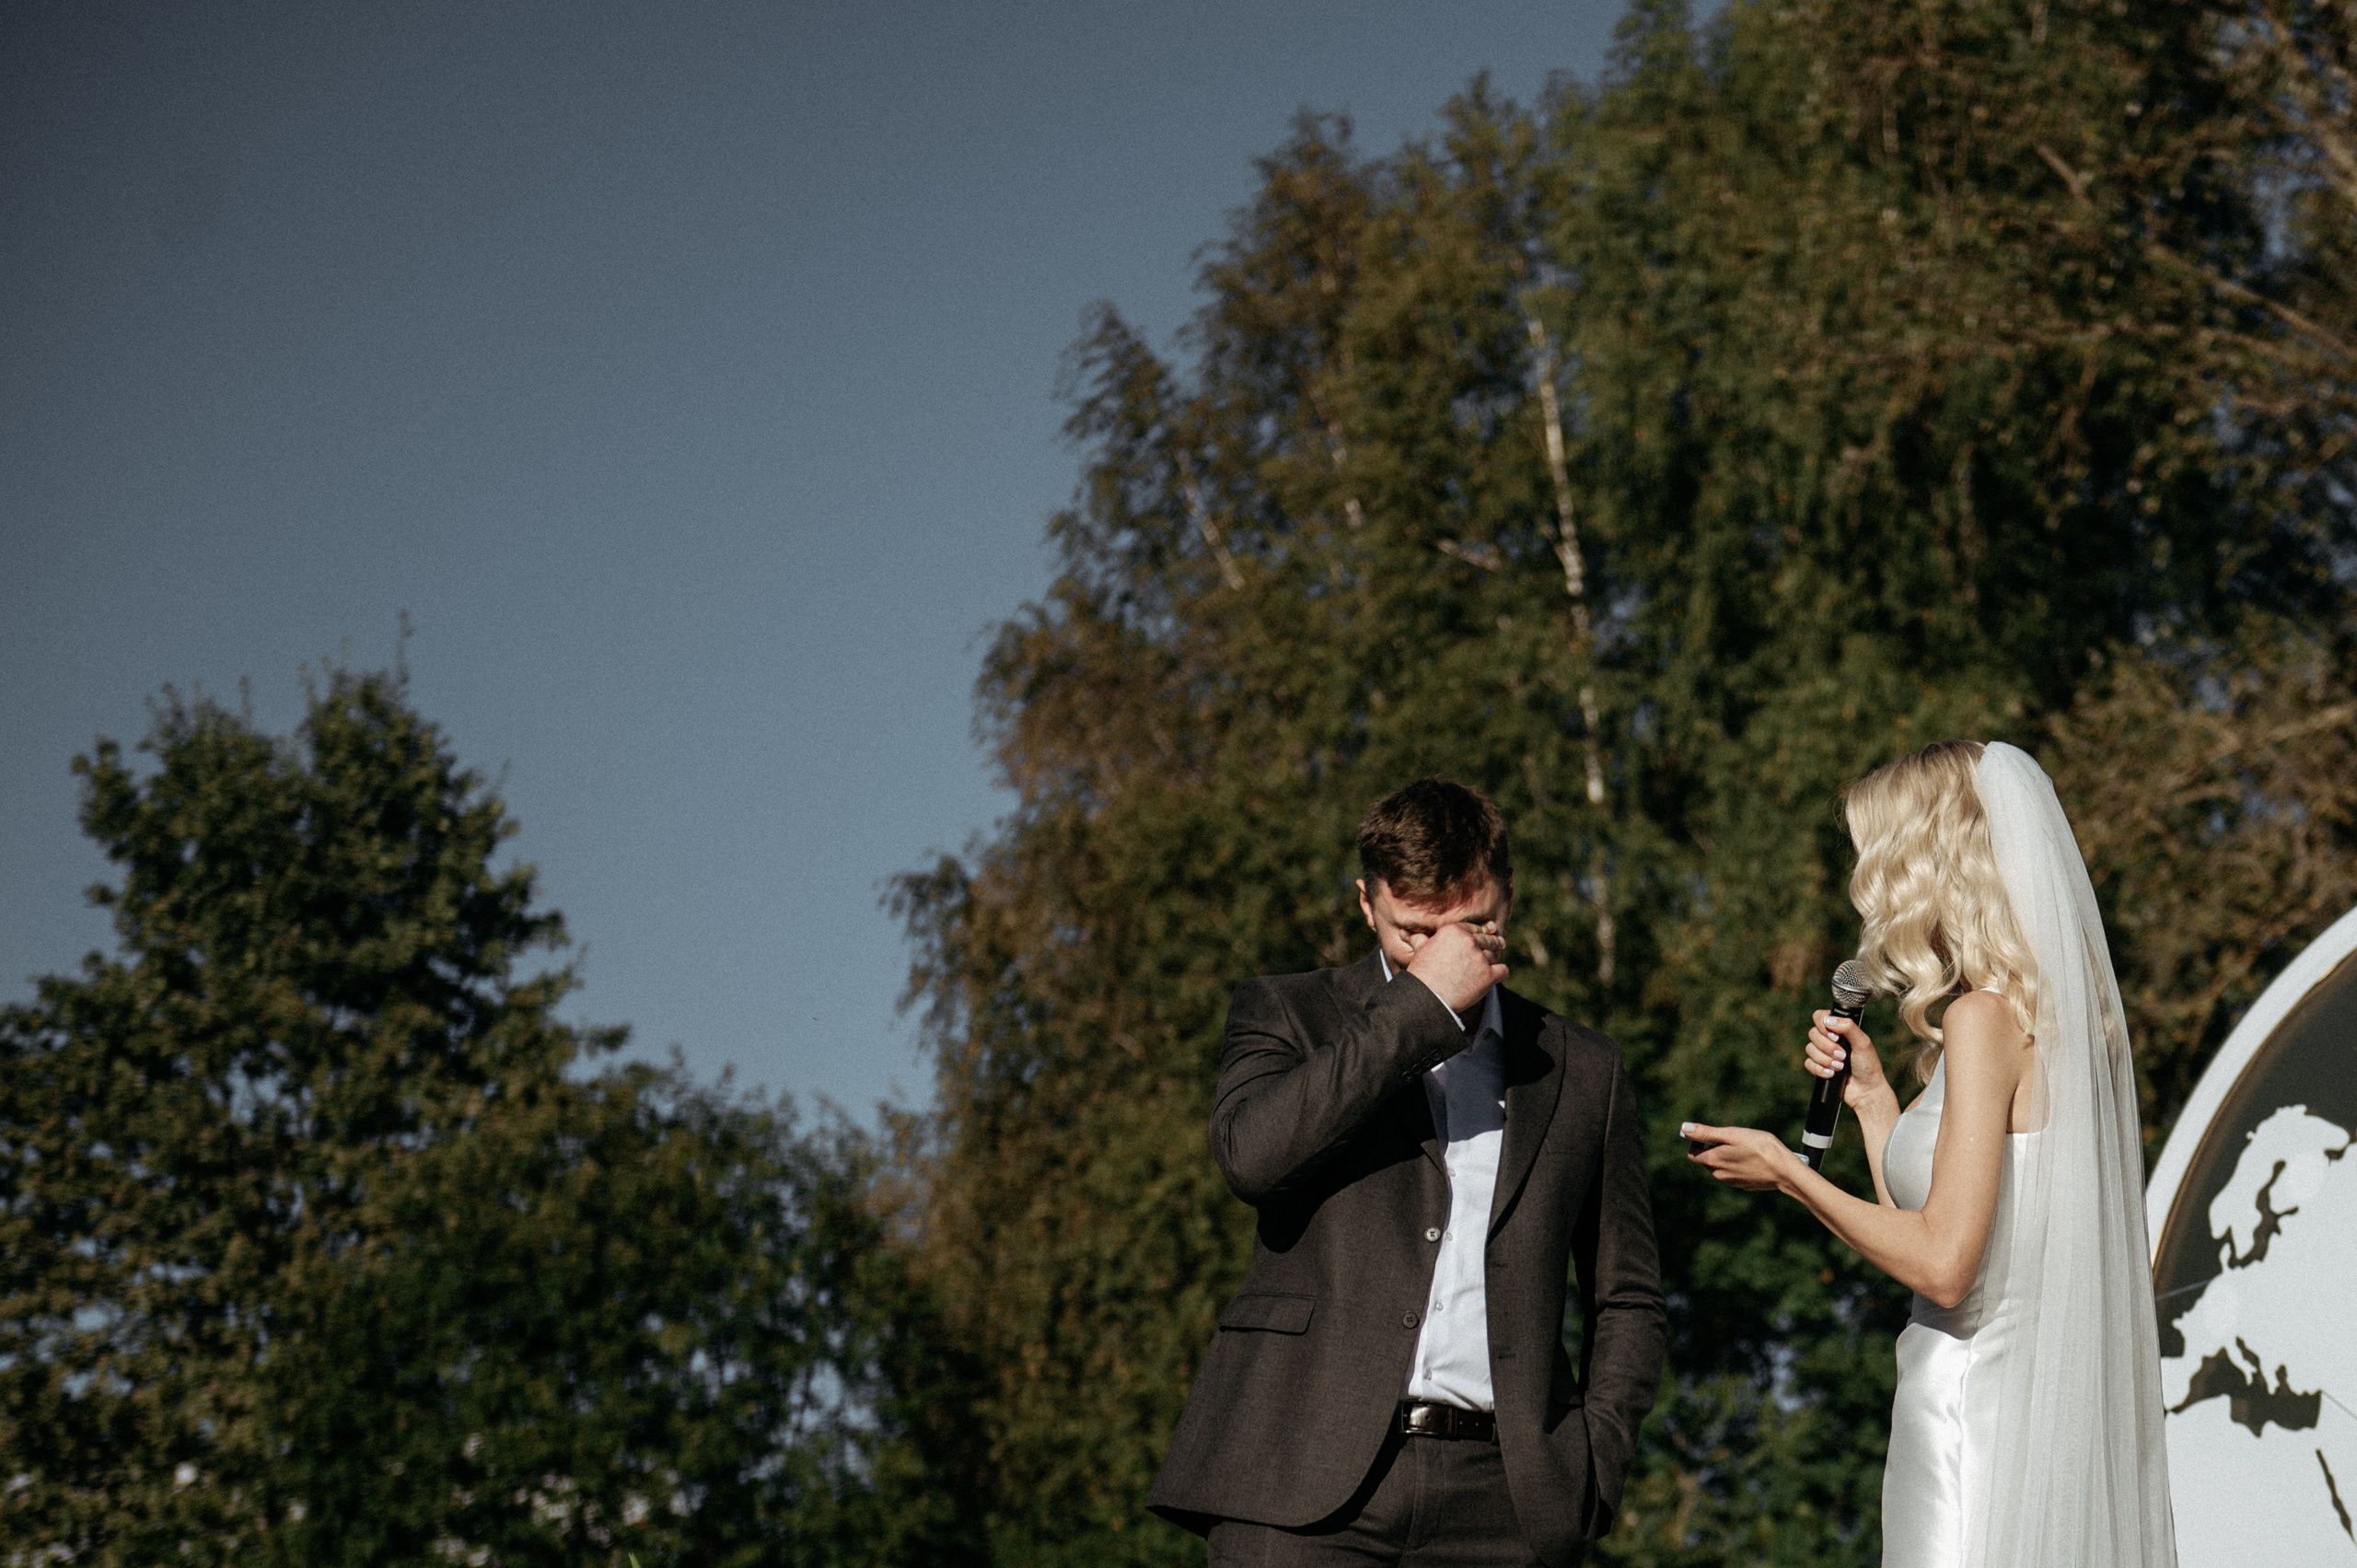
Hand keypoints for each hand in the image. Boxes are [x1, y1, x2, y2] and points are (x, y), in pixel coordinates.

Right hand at [1404, 920, 1508, 1015]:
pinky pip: (1503, 970)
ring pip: (1495, 954)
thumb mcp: (1419, 952)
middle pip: (1488, 939)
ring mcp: (1480, 958)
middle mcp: (1469, 941)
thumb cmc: (1421, 975)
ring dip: (1493, 959)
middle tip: (1500, 943)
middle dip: (1494, 941)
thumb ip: (1420, 940)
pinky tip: (1497, 975)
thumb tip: (1403, 932)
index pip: (1474, 927)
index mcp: (1453, 931)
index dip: (1481, 930)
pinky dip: (1500, 973)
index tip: (1488, 931)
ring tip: (1492, 963)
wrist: (1427, 997)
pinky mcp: (1489, 975)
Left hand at [1680, 1123, 1803, 1193]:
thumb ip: (1707, 1133)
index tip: (1711, 1135)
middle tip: (1732, 1139)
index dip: (1698, 1143)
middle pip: (1707, 1161)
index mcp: (1713, 1161)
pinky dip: (1737, 1166)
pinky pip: (1733, 1174)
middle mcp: (1719, 1175)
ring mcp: (1732, 1182)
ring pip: (1721, 1168)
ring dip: (1726, 1157)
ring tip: (1744, 1148)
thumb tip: (1684, 1128)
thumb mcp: (1732, 1134)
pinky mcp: (1744, 1185)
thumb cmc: (1759, 1147)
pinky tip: (1752, 1159)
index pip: (1693, 1154)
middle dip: (1713, 1149)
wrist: (1784, 1170)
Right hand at [1805, 1011, 1892, 1114]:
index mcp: (1840, 1029)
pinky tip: (1832, 1075)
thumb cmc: (1868, 1066)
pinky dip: (1820, 1069)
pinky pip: (1808, 1063)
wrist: (1866, 1091)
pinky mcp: (1818, 1067)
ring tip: (1840, 1067)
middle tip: (1842, 1055)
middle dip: (1827, 1047)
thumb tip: (1828, 1020)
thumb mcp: (1863, 1043)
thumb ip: (1848, 1027)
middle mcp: (1829, 1039)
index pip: (1820, 1017)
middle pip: (1812, 1033)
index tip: (1835, 1037)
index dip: (1823, 1026)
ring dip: (1825, 1059)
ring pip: (1809, 1049)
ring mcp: (1823, 1053)